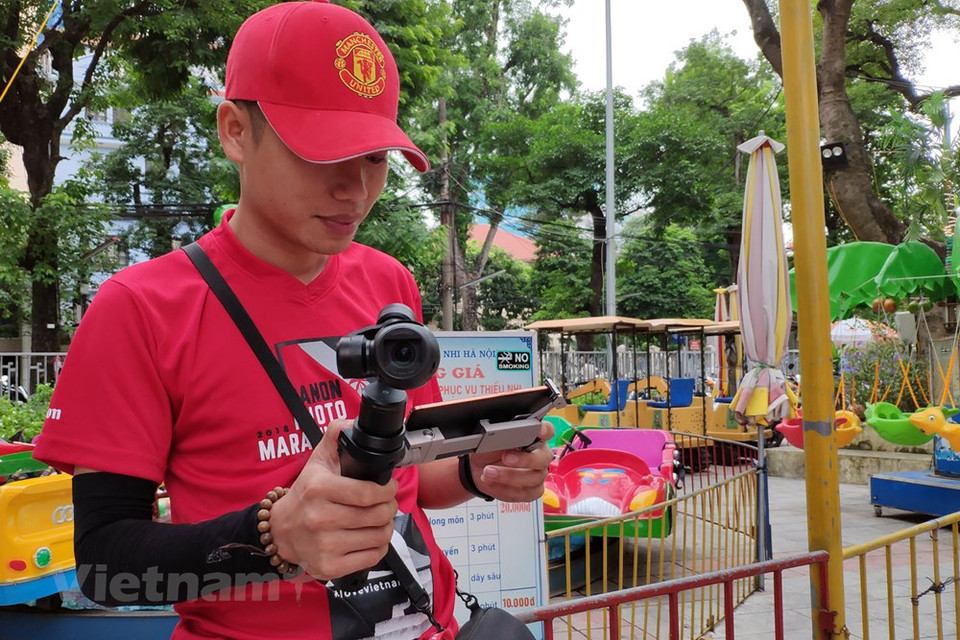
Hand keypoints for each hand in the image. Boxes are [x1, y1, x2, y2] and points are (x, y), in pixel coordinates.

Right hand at [269, 420, 397, 579]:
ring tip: (379, 519)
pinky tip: (370, 537)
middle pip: (377, 515)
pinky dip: (378, 546)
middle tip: (386, 503)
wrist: (281, 530)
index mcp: (319, 489)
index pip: (368, 493)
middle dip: (389, 507)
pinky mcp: (329, 566)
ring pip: (379, 536)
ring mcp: (324, 545)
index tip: (390, 487)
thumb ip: (335, 435)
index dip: (388, 490)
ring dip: (386, 526)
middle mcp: (320, 518)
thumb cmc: (306, 493)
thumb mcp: (318, 460)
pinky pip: (372, 557)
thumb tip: (351, 423)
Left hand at [467, 420, 554, 502]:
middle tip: (506, 458)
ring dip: (509, 476)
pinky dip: (505, 489)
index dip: (546, 431)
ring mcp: (537, 474)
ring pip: (534, 478)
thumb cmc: (488, 450)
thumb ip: (501, 434)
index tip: (540, 432)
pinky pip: (525, 494)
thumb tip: (502, 433)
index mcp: (533, 436)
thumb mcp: (490, 438)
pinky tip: (492, 482)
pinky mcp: (531, 491)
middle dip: (525, 460)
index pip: (547, 430)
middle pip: (543, 458)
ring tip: (488, 472)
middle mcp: (539, 454)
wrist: (477, 467)